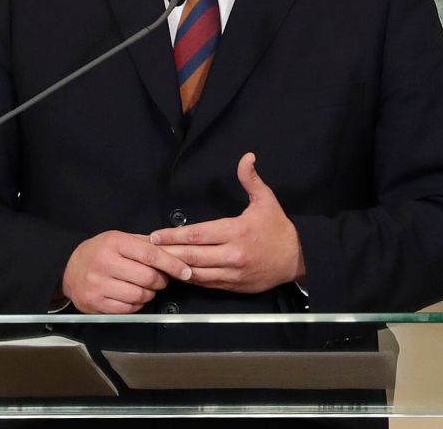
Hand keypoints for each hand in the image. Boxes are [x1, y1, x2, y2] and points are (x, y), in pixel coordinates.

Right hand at [61, 229, 190, 314]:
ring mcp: (98, 285)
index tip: (185, 271)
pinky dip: (136, 304)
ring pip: (139, 295)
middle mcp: (105, 263)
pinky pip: (127, 309)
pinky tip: (133, 296)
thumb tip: (173, 250)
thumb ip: (144, 244)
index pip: (151, 254)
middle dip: (160, 281)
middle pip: (147, 277)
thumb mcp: (119, 239)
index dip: (172, 264)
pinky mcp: (94, 304)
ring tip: (145, 287)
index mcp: (115, 243)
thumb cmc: (99, 252)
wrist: (68, 270)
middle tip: (160, 279)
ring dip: (149, 294)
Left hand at [149, 152, 305, 293]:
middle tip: (146, 251)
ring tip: (155, 264)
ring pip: (195, 272)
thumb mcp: (266, 200)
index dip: (174, 236)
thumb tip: (246, 157)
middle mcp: (231, 254)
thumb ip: (250, 179)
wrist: (295, 258)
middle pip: (191, 255)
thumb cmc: (277, 227)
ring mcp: (231, 273)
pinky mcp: (231, 286)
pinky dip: (189, 278)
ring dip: (174, 268)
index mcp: (237, 231)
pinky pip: (204, 283)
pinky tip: (176, 273)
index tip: (155, 236)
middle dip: (167, 253)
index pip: (198, 234)